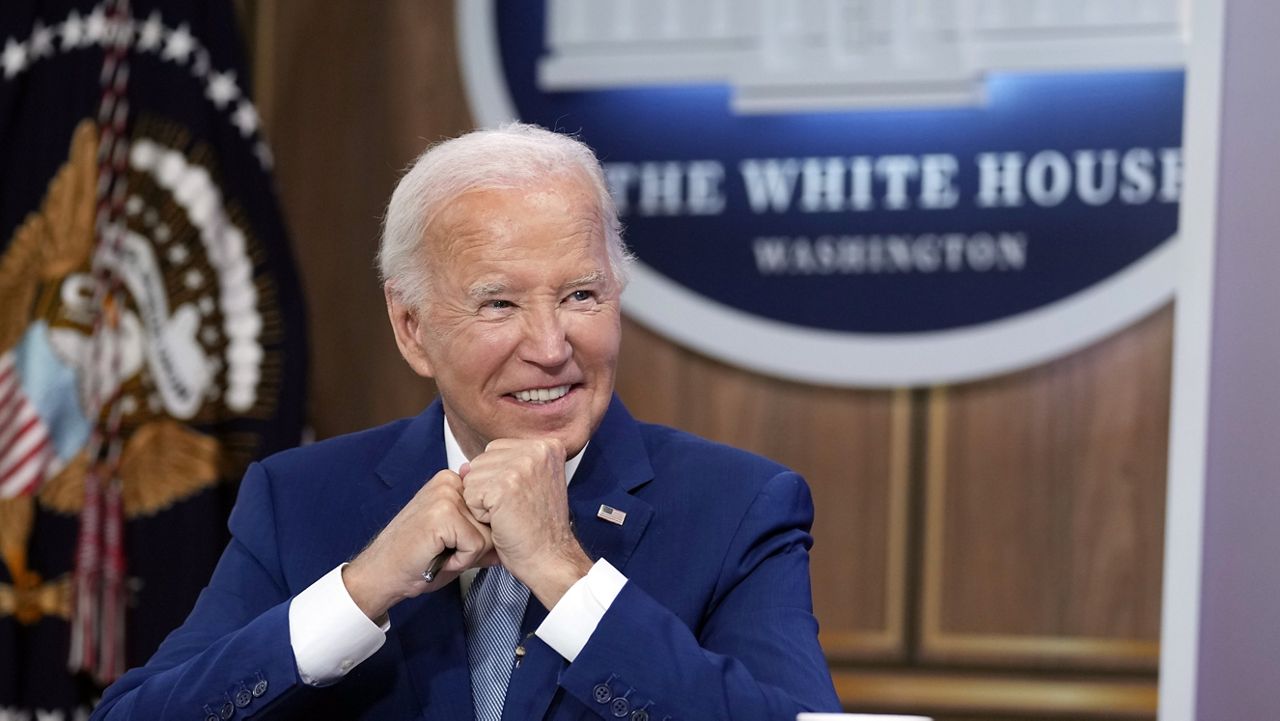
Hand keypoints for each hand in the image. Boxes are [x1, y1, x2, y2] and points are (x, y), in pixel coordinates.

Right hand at [343, 469, 494, 620]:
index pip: (494, 511)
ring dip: (467, 555)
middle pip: (493, 521)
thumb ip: (485, 536)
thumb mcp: (456, 544)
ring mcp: (445, 495)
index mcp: (452, 483)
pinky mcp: (442, 514)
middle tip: (443, 550)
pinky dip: (460, 560)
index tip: (450, 543)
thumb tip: (513, 537)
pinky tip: (436, 556)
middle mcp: (450, 482)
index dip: (478, 538)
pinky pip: (475, 545)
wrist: (380, 574)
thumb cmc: (414, 560)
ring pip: (487, 534)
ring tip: (439, 553)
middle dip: (475, 547)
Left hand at [461, 438, 592, 607]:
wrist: (550, 557)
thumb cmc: (540, 529)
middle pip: (481, 461)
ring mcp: (521, 466)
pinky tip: (501, 522)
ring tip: (509, 514)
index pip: (495, 450)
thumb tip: (464, 466)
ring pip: (473, 478)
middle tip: (515, 508)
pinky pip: (470, 495)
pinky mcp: (504, 485)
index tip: (521, 497)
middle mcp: (536, 451)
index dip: (498, 479)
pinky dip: (480, 514)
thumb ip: (502, 467)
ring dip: (483, 502)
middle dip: (488, 489)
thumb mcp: (530, 485)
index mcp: (546, 447)